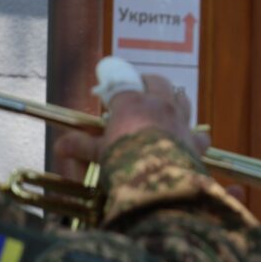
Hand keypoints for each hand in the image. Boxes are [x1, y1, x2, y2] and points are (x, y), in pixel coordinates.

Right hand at [54, 75, 209, 180]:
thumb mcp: (101, 153)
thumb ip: (82, 146)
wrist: (160, 180)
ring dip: (174, 100)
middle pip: (157, 82)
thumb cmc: (125, 162)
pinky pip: (200, 134)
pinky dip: (195, 136)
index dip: (114, 83)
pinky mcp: (195, 142)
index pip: (122, 81)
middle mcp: (160, 105)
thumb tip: (60, 146)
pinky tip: (191, 140)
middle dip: (147, 83)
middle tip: (138, 90)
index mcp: (133, 103)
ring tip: (165, 106)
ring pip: (182, 99)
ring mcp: (181, 121)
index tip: (107, 90)